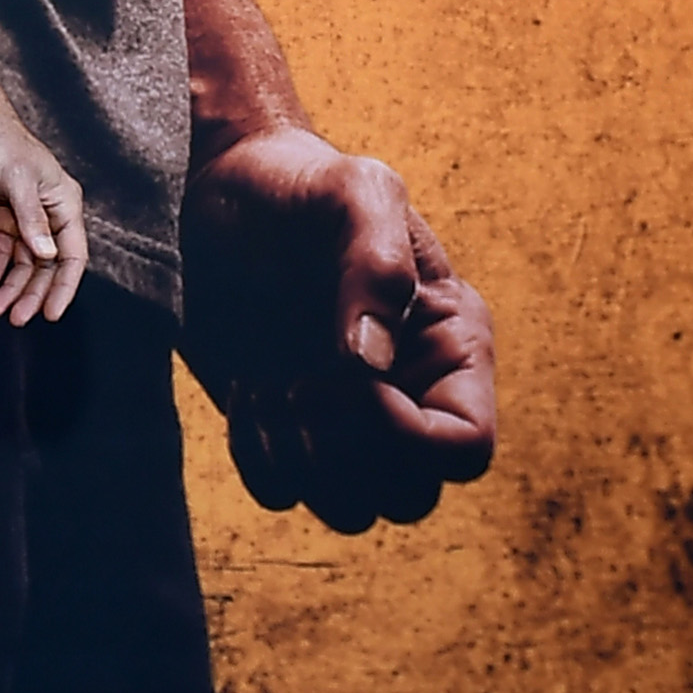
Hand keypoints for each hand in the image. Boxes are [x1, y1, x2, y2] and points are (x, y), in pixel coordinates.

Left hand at [0, 86, 88, 327]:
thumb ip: (31, 219)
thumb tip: (46, 255)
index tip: (51, 313)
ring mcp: (22, 217)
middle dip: (33, 294)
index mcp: (64, 203)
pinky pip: (1, 253)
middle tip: (17, 318)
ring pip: (23, 264)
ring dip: (12, 288)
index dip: (64, 287)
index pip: (72, 255)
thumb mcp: (16, 179)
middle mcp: (47, 214)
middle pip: (47, 266)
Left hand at [176, 121, 495, 529]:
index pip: (467, 448)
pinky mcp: (287, 432)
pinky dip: (258, 456)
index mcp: (451, 346)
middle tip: (298, 381)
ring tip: (270, 382)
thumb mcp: (357, 191)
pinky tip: (248, 387)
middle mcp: (409, 396)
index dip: (409, 438)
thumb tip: (370, 364)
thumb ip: (376, 264)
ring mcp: (347, 423)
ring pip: (350, 509)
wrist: (226, 187)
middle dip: (347, 452)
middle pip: (411, 496)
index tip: (344, 378)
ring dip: (299, 459)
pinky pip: (283, 493)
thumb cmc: (306, 183)